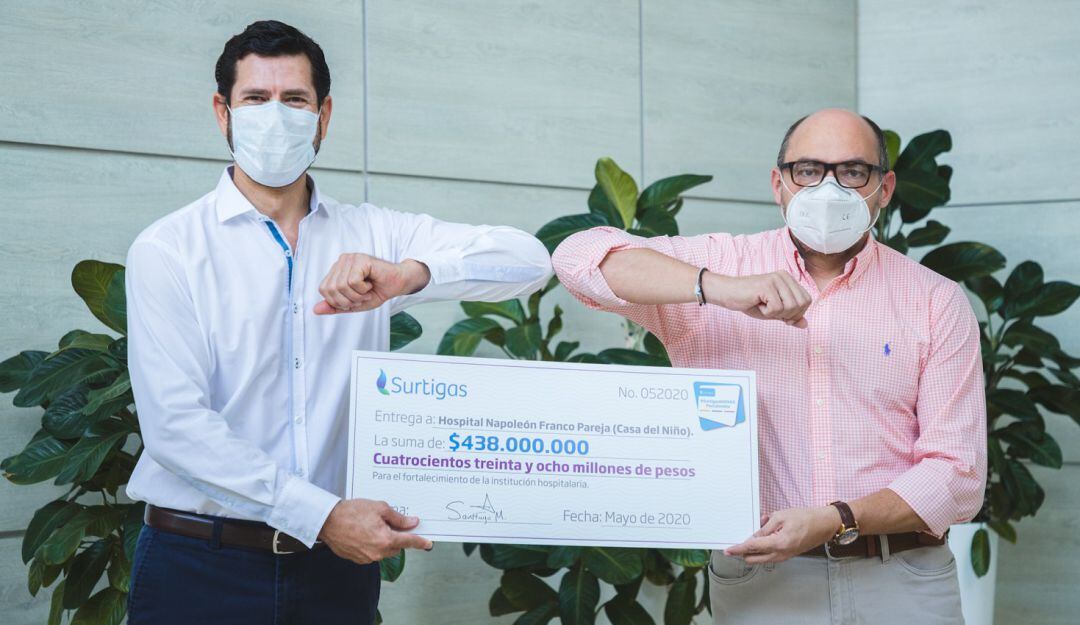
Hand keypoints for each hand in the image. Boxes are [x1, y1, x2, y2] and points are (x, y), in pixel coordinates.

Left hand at [314, 254, 429, 314]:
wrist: (397, 284)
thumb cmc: (377, 291)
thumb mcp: (353, 304)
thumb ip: (335, 306)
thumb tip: (315, 310)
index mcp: (337, 270)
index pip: (324, 289)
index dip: (338, 301)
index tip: (354, 300)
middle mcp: (341, 261)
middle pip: (331, 289)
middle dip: (348, 300)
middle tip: (361, 297)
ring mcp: (350, 259)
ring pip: (341, 286)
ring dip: (357, 295)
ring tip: (367, 291)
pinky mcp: (360, 259)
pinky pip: (353, 281)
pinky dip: (363, 289)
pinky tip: (370, 284)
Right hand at [318, 498, 432, 564]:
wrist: (328, 521)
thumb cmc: (351, 512)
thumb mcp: (379, 508)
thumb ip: (398, 518)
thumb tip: (412, 523)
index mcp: (385, 539)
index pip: (409, 542)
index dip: (420, 542)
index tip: (428, 544)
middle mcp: (378, 552)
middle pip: (397, 546)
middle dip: (397, 536)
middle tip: (391, 523)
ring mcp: (367, 558)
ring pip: (385, 551)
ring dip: (384, 541)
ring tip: (373, 525)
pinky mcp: (358, 559)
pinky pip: (372, 553)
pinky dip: (373, 545)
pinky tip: (364, 532)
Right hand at [706, 271, 811, 327]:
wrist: (727, 293)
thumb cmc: (749, 302)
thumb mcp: (773, 312)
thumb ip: (790, 316)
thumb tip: (805, 325)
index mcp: (788, 279)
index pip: (807, 300)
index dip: (798, 313)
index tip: (783, 316)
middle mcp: (784, 276)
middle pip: (801, 304)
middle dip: (788, 315)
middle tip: (772, 312)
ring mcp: (776, 279)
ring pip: (790, 307)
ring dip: (776, 313)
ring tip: (763, 306)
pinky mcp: (766, 286)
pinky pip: (776, 308)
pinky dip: (766, 312)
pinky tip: (757, 304)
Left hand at [725, 506, 839, 563]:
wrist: (825, 524)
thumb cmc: (806, 518)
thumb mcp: (781, 516)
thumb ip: (765, 527)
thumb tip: (753, 535)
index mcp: (778, 543)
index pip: (752, 548)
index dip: (738, 549)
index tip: (728, 550)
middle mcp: (781, 554)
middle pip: (754, 558)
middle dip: (743, 552)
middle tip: (737, 542)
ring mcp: (785, 557)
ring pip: (761, 559)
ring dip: (753, 551)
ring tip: (754, 535)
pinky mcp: (788, 555)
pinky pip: (770, 556)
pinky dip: (763, 549)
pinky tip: (764, 537)